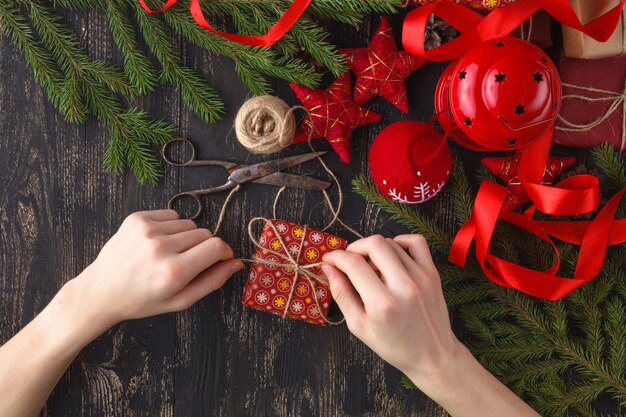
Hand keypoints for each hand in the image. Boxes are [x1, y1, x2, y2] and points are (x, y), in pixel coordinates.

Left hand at [70, 209, 242, 330]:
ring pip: (189, 223)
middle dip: (204, 247)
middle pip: (204, 233)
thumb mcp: (180, 301)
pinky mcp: (136, 218)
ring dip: (186, 237)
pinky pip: (171, 215)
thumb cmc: (142, 300)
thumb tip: (236, 263)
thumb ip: (212, 281)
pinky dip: (171, 227)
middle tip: (188, 262)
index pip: (216, 246)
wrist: (101, 291)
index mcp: (174, 272)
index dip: (224, 252)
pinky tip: (157, 243)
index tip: (220, 259)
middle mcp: (160, 247)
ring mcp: (147, 230)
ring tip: (169, 253)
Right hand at [321, 234, 459, 383]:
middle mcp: (403, 286)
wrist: (433, 355)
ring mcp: (421, 277)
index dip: (335, 257)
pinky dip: (400, 241)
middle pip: (374, 244)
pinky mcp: (432, 273)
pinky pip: (415, 242)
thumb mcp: (359, 327)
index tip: (328, 260)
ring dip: (374, 249)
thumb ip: (342, 294)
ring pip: (391, 243)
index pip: (353, 264)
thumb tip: (328, 268)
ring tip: (370, 266)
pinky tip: (391, 255)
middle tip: (348, 260)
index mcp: (382, 303)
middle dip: (354, 247)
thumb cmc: (393, 346)